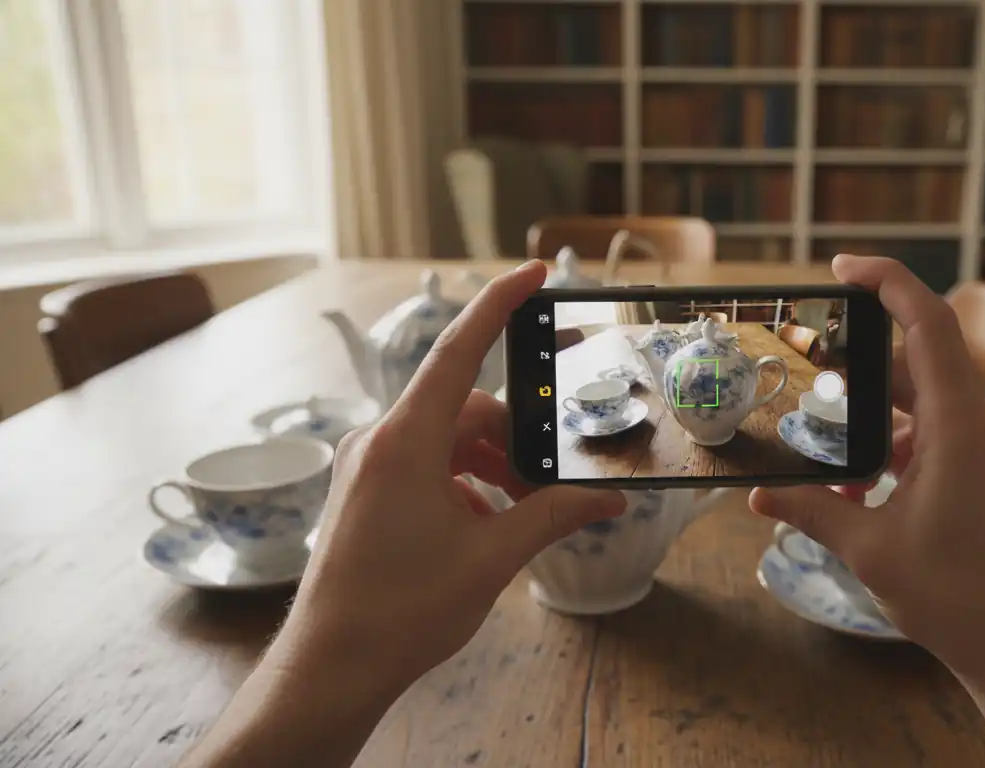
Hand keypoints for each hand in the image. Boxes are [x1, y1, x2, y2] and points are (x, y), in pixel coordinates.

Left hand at [283, 260, 624, 691]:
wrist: (331, 668)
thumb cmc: (401, 611)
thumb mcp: (492, 558)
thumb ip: (554, 516)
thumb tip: (611, 499)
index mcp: (405, 441)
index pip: (458, 351)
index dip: (499, 305)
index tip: (534, 273)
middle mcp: (379, 441)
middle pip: (466, 410)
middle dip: (517, 439)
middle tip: (557, 481)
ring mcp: (367, 466)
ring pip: (448, 441)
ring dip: (493, 467)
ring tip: (524, 512)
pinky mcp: (364, 491)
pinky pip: (427, 467)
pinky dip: (465, 485)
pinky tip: (486, 527)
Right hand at [751, 254, 984, 678]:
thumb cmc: (956, 596)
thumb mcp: (869, 548)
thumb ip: (812, 511)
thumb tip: (758, 496)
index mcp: (960, 425)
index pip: (927, 323)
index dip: (887, 281)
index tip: (842, 267)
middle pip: (916, 367)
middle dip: (860, 376)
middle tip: (811, 382)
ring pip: (926, 408)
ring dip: (877, 426)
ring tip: (831, 460)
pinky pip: (941, 438)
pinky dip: (900, 451)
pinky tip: (863, 493)